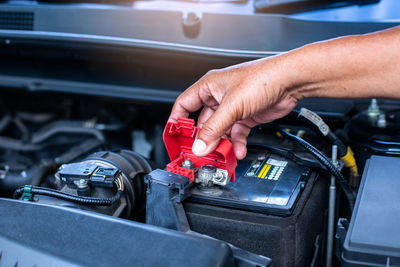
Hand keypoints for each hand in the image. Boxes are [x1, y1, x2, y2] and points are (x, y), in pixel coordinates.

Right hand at [169, 56, 299, 159]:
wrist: (290, 81)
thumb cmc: (263, 78)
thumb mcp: (232, 106)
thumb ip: (214, 129)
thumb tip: (199, 145)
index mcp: (209, 87)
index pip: (184, 104)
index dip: (177, 121)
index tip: (175, 137)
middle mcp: (219, 97)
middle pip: (203, 122)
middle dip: (203, 139)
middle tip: (201, 152)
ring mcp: (232, 108)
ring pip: (220, 130)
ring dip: (221, 143)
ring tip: (221, 154)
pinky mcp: (245, 116)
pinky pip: (235, 133)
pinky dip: (236, 143)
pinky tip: (238, 150)